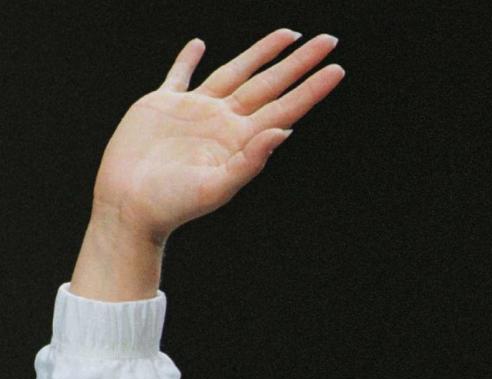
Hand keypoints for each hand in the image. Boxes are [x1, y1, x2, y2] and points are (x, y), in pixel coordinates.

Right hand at [90, 29, 343, 245]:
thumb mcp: (216, 187)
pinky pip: (180, 75)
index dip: (311, 88)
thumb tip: (284, 131)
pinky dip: (188, 60)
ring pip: (236, 72)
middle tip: (329, 41)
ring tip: (288, 35)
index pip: (285, 107)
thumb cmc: (172, 205)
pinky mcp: (163, 105)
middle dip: (299, 62)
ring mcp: (195, 112)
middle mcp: (223, 122)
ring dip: (261, 53)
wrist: (130, 206)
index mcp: (239, 140)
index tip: (337, 68)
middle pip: (269, 83)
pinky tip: (200, 46)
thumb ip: (250, 161)